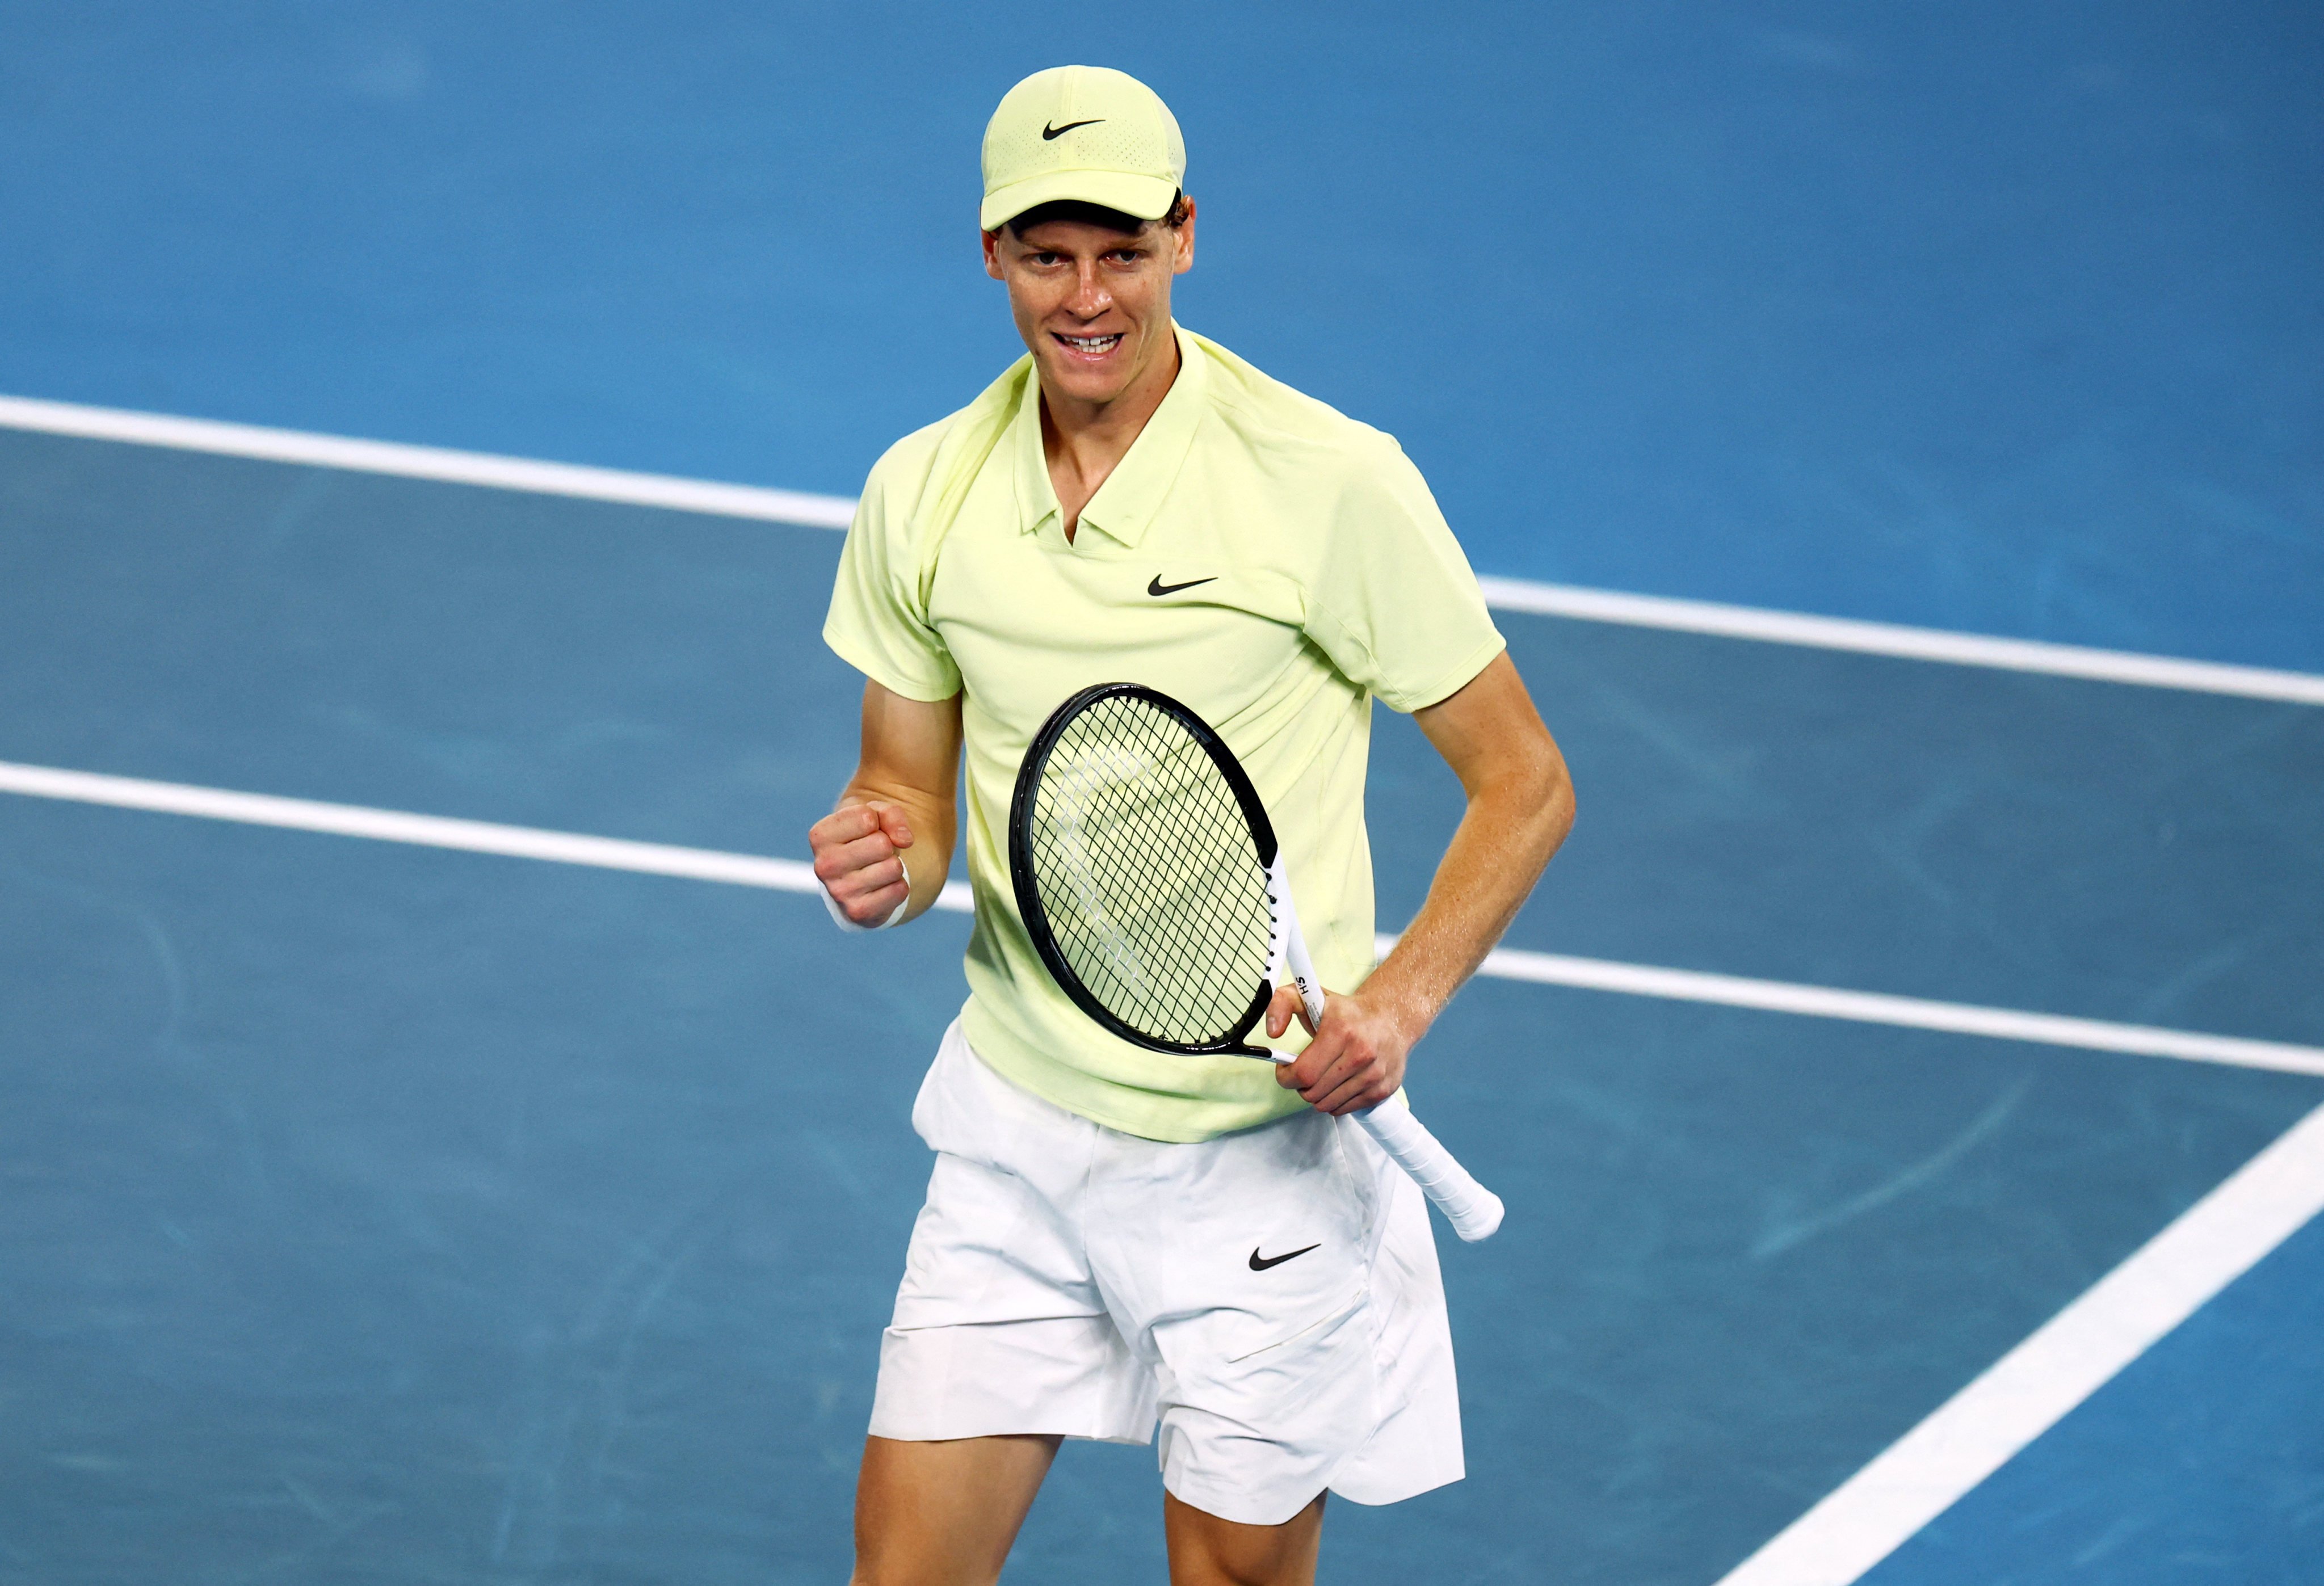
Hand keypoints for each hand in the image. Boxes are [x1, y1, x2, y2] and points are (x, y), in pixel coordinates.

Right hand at [809, 801, 913, 925]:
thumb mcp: (874, 815)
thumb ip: (891, 815)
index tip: (866, 831)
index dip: (876, 821)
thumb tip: (905, 840)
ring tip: (878, 868)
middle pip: (882, 844)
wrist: (857, 879)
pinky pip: (899, 890)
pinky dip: (899, 886)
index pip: (867, 818)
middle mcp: (824, 865)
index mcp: (820, 836)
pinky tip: (882, 886)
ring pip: (893, 867)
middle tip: (875, 853)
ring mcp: (839, 892)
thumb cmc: (864, 839)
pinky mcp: (858, 912)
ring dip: (894, 866)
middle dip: (887, 845)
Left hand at [1266, 984, 1414, 1115]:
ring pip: (1327, 1105)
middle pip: (1313, 1093)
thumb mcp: (1309, 997)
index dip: (1286, 1077)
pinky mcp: (1382, 1090)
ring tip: (1322, 1076)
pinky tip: (1338, 1083)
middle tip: (1305, 1071)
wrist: (1392, 1017)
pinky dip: (1335, 1101)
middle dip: (1301, 1086)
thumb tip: (1273, 1031)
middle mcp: (1361, 1054)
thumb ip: (1281, 1004)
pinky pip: (1344, 1110)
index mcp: (1341, 1031)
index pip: (1303, 1073)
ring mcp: (1374, 1074)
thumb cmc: (1346, 1012)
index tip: (1286, 1069)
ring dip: (1317, 1095)